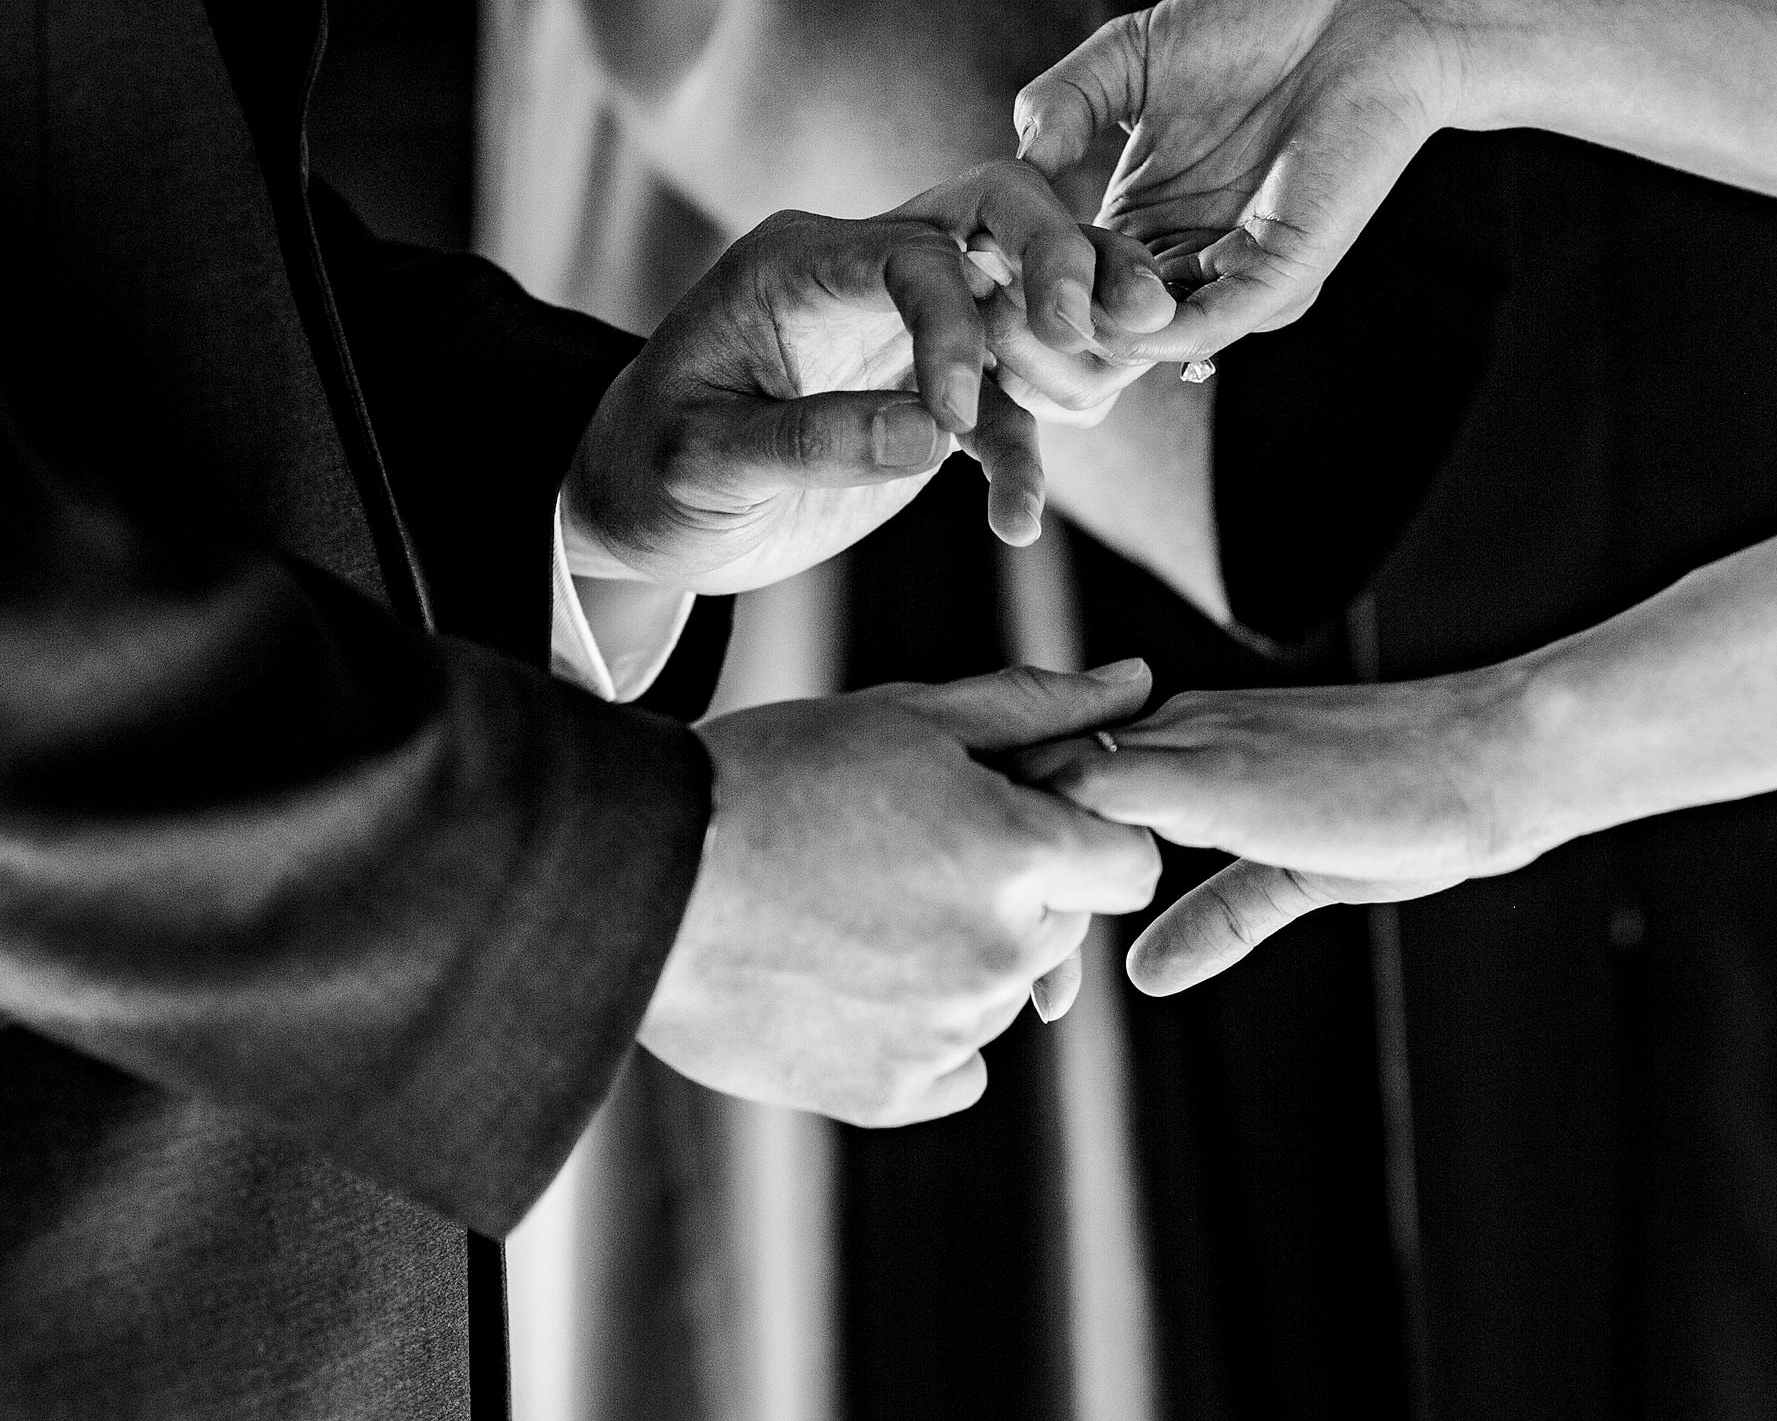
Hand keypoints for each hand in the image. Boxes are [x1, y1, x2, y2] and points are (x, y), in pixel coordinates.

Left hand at [564, 162, 1169, 591]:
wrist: (638, 516)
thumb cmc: (648, 475)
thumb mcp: (702, 465)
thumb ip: (811, 441)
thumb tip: (932, 432)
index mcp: (798, 263)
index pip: (912, 251)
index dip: (954, 323)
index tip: (953, 416)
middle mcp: (864, 272)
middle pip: (996, 216)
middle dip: (1068, 261)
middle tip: (1120, 324)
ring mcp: (908, 327)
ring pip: (1028, 300)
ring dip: (1083, 344)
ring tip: (1100, 403)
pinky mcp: (933, 392)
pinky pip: (1010, 407)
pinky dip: (1028, 458)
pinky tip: (1016, 526)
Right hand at [642, 661, 1163, 1123]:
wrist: (640, 875)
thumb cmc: (776, 774)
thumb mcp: (910, 715)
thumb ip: (1039, 707)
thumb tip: (1137, 683)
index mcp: (1020, 855)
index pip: (1129, 865)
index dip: (1083, 836)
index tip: (1017, 821)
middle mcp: (1000, 954)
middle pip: (1063, 927)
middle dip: (1016, 890)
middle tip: (908, 853)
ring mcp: (948, 1032)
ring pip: (1003, 994)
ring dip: (962, 957)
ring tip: (857, 909)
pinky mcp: (890, 1094)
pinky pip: (953, 1069)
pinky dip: (919, 1034)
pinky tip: (852, 980)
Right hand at [1013, 0, 1476, 365]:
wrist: (1367, 18)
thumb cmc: (1262, 24)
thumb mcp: (1132, 54)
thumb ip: (1067, 97)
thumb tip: (1015, 155)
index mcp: (1145, 213)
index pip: (1067, 274)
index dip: (1019, 279)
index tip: (968, 269)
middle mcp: (1185, 254)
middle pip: (1098, 319)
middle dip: (1048, 324)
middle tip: (996, 310)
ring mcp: (1234, 269)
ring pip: (1150, 333)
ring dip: (1097, 329)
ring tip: (1049, 307)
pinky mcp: (1285, 270)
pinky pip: (1219, 322)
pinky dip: (1167, 334)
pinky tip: (1120, 317)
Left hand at [1019, 671, 1539, 996]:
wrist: (1494, 755)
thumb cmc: (1416, 806)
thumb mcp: (1296, 874)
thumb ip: (1217, 915)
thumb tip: (1146, 973)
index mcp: (1187, 740)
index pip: (1062, 779)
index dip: (1026, 857)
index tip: (1031, 954)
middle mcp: (1172, 725)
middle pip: (1031, 779)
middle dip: (1000, 873)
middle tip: (1008, 985)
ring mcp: (1186, 742)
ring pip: (1042, 782)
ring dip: (1018, 875)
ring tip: (1034, 983)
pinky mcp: (1211, 774)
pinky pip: (1092, 794)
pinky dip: (1056, 852)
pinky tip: (1057, 930)